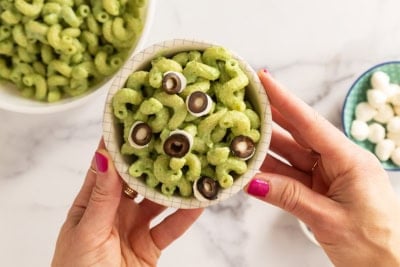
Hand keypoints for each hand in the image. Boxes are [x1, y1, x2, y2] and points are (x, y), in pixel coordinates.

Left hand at [52, 140, 202, 266]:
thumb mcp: (87, 232)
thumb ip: (101, 198)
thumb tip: (103, 158)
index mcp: (92, 203)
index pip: (107, 166)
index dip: (119, 144)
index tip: (136, 120)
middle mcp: (115, 210)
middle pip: (138, 180)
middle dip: (153, 160)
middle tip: (172, 138)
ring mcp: (135, 226)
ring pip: (159, 200)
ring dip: (175, 186)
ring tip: (193, 165)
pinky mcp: (151, 244)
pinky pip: (172, 226)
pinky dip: (187, 215)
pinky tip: (199, 201)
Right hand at [245, 70, 399, 266]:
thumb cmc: (374, 246)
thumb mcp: (329, 220)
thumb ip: (290, 197)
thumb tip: (253, 182)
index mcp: (349, 160)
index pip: (310, 123)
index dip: (285, 100)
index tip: (264, 79)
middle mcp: (337, 162)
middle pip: (297, 134)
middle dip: (270, 117)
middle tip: (245, 101)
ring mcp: (327, 176)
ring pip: (290, 155)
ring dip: (265, 148)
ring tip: (238, 134)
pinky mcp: (319, 190)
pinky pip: (289, 176)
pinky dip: (270, 173)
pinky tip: (251, 167)